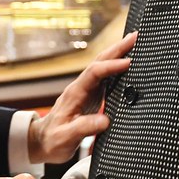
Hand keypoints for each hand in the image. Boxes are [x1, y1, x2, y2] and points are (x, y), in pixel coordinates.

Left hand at [27, 31, 135, 163]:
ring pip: (103, 66)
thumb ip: (83, 128)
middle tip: (135, 37)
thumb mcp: (65, 137)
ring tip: (134, 43)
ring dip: (118, 53)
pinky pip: (105, 77)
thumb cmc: (52, 140)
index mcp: (75, 93)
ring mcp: (86, 90)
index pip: (95, 73)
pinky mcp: (90, 96)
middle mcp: (81, 87)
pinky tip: (126, 64)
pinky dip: (116, 66)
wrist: (42, 142)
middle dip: (118, 48)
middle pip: (100, 61)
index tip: (129, 63)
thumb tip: (104, 120)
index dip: (111, 66)